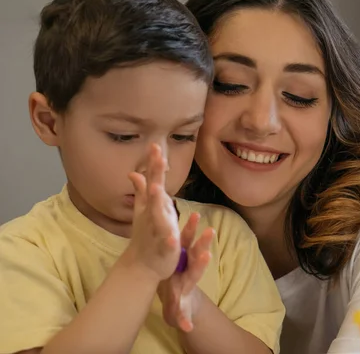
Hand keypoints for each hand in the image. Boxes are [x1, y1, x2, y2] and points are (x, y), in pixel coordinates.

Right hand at [124, 143, 181, 281]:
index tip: (155, 145)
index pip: (152, 181)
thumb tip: (134, 173)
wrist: (142, 265)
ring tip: (157, 190)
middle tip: (157, 157)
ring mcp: (157, 231)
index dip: (153, 164)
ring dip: (157, 203)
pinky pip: (167, 244)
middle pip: (154, 192)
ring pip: (158, 216)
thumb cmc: (146, 235)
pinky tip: (173, 237)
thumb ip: (143, 191)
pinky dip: (169, 241)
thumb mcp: (146, 211)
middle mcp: (152, 215)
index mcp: (151, 206)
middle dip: (155, 175)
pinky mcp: (164, 249)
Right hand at [158, 217, 214, 331]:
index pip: (196, 270)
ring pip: (188, 241)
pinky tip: (178, 210)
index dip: (200, 263)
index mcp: (188, 279)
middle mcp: (187, 266)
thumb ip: (183, 318)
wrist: (174, 292)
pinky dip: (183, 225)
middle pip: (196, 253)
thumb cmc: (178, 299)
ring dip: (191, 229)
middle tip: (211, 231)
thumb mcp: (179, 312)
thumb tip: (188, 327)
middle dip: (202, 243)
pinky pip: (179, 235)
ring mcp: (182, 257)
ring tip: (196, 215)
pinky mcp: (176, 252)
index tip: (207, 255)